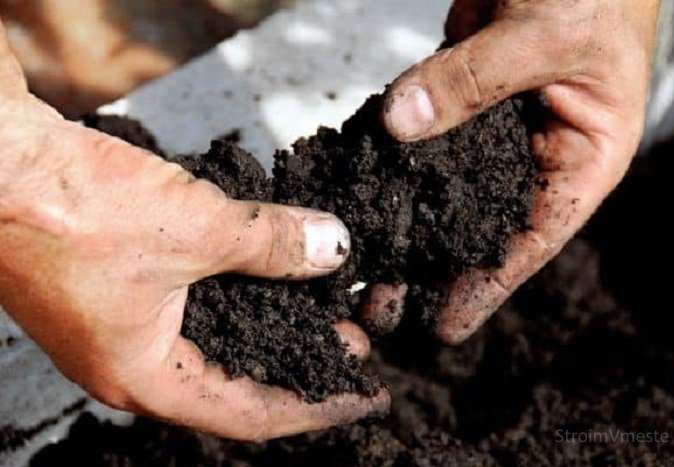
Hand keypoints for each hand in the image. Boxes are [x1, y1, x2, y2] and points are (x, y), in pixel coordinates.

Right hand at [0, 25, 387, 440]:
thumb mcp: (196, 227)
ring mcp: (119, 324)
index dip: (318, 404)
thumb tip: (332, 248)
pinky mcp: (116, 285)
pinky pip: (193, 301)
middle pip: (237, 380)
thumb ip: (272, 243)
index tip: (364, 393)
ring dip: (270, 320)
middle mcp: (130, 363)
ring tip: (320, 304)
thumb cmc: (68, 207)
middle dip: (299, 360)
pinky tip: (266, 267)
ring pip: (216, 338)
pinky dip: (236, 289)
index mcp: (145, 377)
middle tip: (351, 341)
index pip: (254, 415)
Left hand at [364, 0, 659, 342]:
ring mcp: (492, 128)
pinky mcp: (456, 97)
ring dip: (402, 224)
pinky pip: (418, 136)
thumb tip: (399, 124)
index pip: (532, 241)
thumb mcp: (545, 35)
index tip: (442, 328)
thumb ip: (473, 80)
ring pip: (442, 187)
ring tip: (359, 264)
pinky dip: (389, 161)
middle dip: (429, 268)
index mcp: (581, 158)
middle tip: (377, 306)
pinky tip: (357, 191)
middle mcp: (535, 154)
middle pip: (478, 226)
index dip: (486, 288)